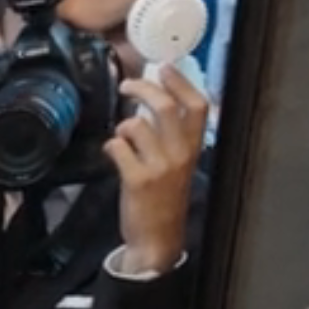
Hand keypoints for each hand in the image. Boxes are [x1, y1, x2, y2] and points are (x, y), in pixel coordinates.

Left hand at [106, 65, 209, 272]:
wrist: (157, 240)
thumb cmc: (165, 201)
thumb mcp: (179, 166)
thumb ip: (172, 138)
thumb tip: (153, 105)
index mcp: (194, 149)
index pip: (197, 106)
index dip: (180, 82)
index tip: (164, 68)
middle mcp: (180, 155)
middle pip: (164, 106)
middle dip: (142, 88)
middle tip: (128, 85)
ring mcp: (159, 167)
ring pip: (136, 125)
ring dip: (122, 126)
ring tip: (122, 137)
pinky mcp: (137, 180)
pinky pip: (117, 148)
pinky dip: (110, 147)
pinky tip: (113, 154)